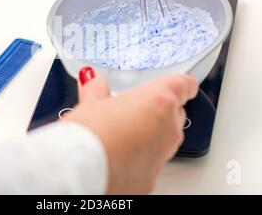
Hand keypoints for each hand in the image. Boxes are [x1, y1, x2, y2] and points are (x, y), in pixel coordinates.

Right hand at [64, 66, 197, 193]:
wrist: (78, 175)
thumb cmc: (88, 137)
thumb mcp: (89, 105)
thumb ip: (96, 91)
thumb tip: (93, 81)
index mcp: (158, 102)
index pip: (184, 86)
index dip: (183, 84)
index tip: (183, 84)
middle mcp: (167, 130)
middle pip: (174, 115)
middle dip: (159, 112)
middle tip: (133, 110)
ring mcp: (161, 158)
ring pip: (163, 141)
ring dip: (149, 135)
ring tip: (119, 134)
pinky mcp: (150, 181)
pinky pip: (150, 164)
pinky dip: (139, 159)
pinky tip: (117, 156)